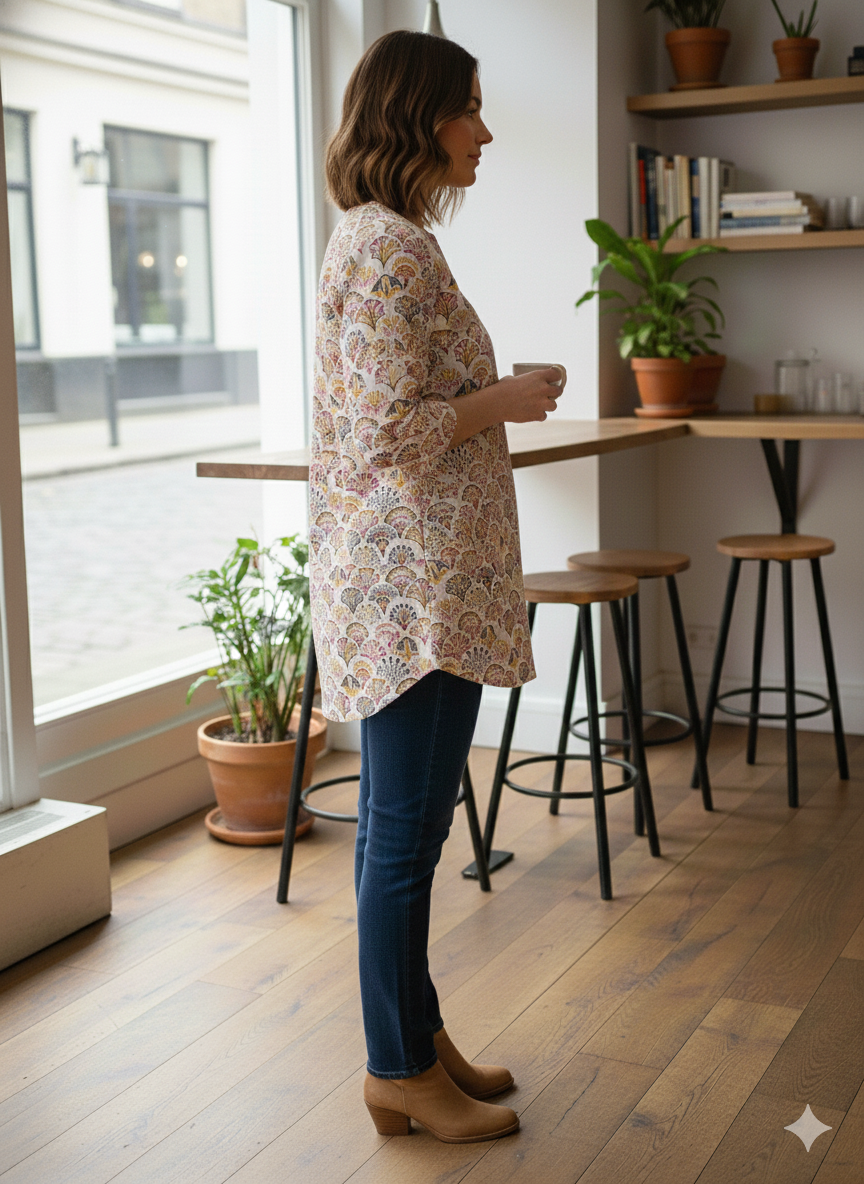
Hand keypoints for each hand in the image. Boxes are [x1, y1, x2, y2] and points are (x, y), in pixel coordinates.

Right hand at [445, 364, 566, 448]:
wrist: (495, 404)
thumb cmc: (501, 389)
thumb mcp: (514, 379)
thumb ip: (525, 381)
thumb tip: (526, 384)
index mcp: (538, 376)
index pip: (556, 374)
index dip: (556, 377)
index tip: (554, 379)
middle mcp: (542, 389)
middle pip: (558, 391)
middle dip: (555, 393)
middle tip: (549, 394)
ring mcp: (541, 403)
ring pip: (554, 406)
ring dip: (548, 406)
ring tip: (539, 406)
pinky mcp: (537, 415)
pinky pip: (543, 416)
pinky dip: (538, 416)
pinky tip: (531, 413)